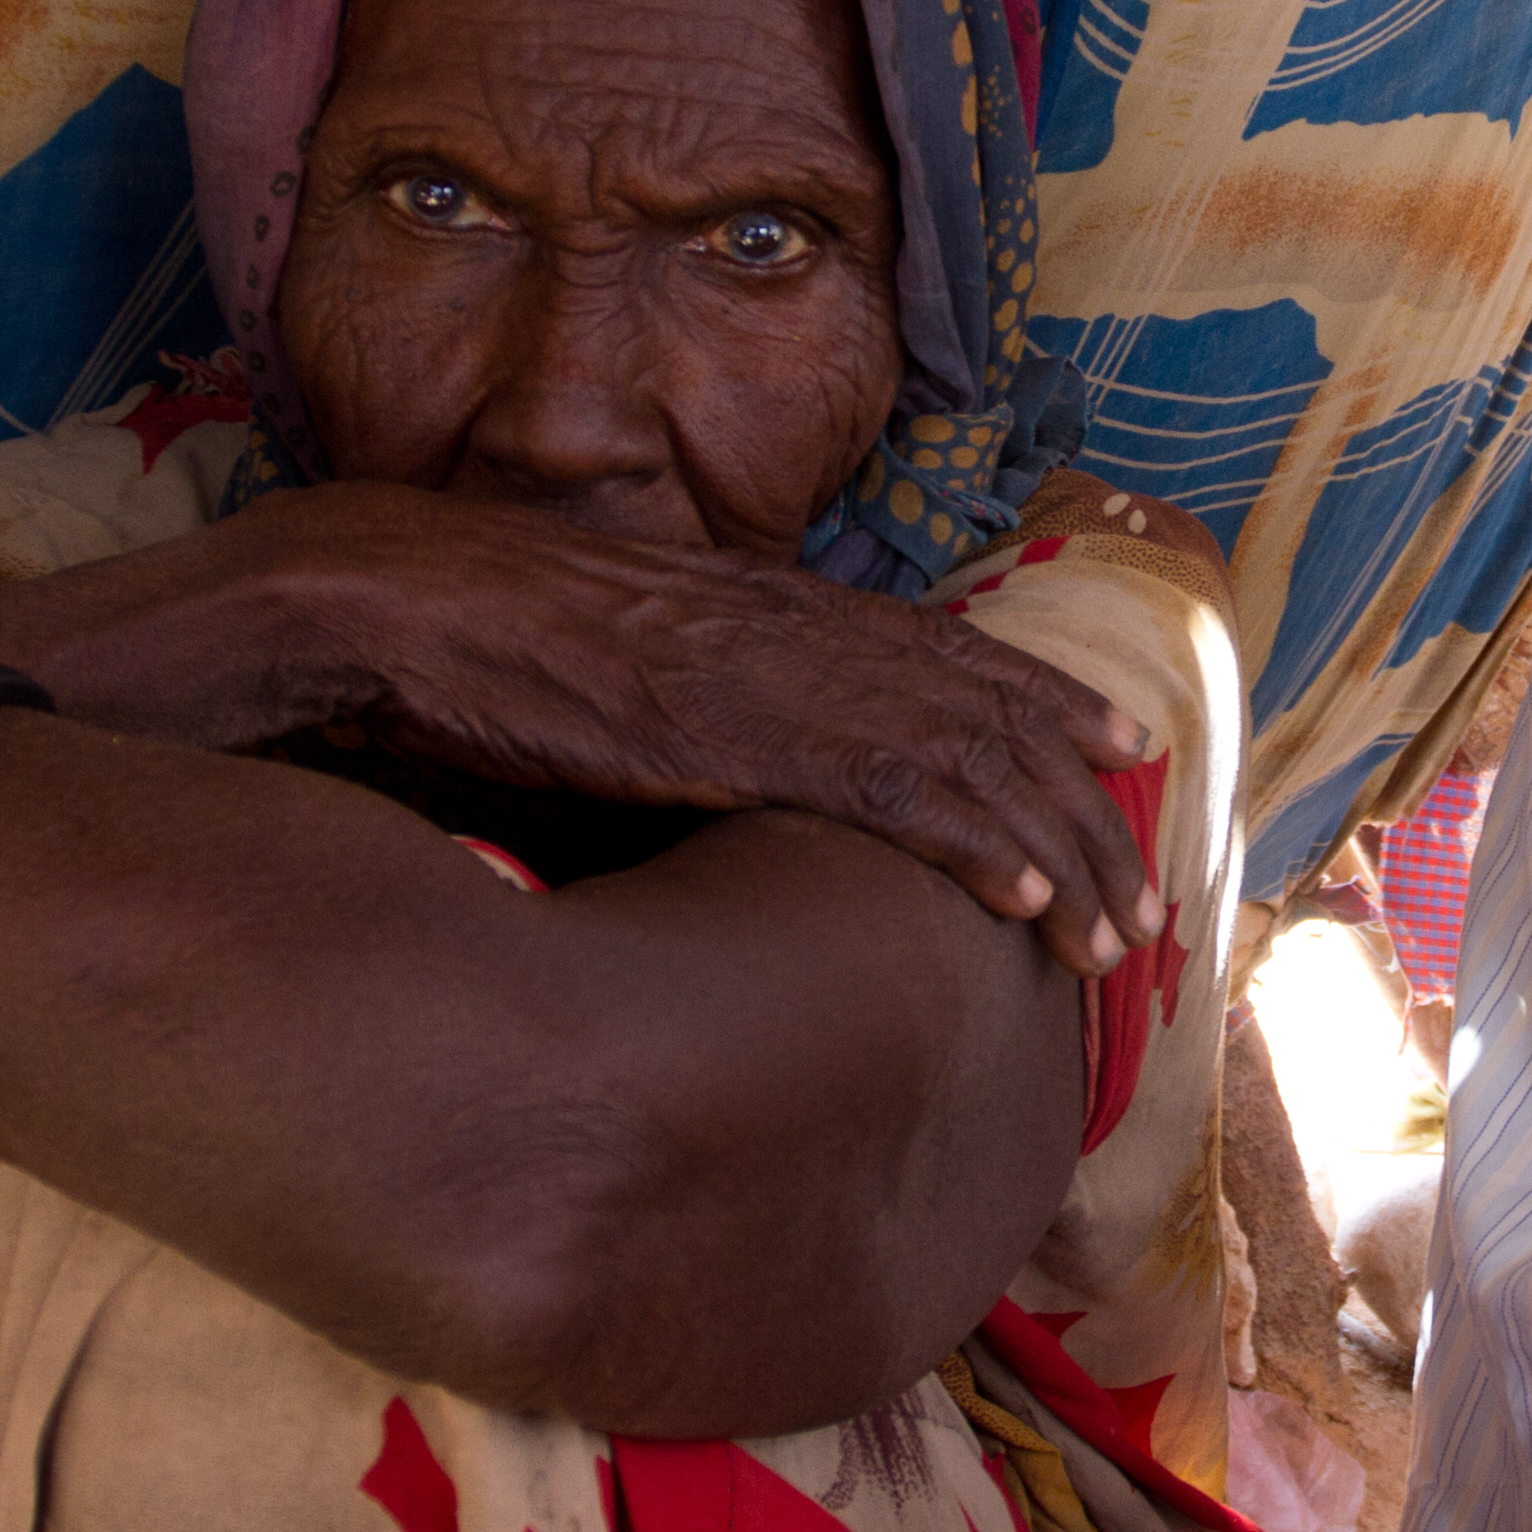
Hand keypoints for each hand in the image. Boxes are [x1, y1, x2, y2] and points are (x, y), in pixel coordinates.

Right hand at [250, 484, 1171, 976]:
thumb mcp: (611, 662)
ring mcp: (767, 676)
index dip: (1045, 704)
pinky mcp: (728, 732)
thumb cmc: (470, 637)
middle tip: (1146, 895)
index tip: (1121, 754)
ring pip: (959, 762)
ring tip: (1114, 934)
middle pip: (985, 716)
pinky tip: (1021, 901)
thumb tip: (722, 771)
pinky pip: (878, 791)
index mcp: (766, 603)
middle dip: (1080, 808)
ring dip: (1052, 851)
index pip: (945, 652)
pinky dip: (966, 845)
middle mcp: (792, 628)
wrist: (384, 597)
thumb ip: (688, 703)